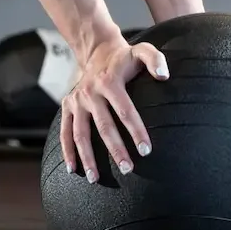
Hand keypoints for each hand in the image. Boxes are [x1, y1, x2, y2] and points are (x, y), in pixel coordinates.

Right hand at [60, 36, 169, 181]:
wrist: (97, 51)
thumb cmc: (125, 58)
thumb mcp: (141, 51)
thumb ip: (155, 59)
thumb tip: (164, 75)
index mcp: (110, 81)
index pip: (125, 110)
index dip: (136, 131)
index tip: (146, 151)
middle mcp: (91, 92)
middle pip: (103, 126)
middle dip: (115, 149)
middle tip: (128, 169)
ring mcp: (77, 100)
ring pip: (81, 133)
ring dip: (87, 156)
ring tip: (95, 178)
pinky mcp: (67, 105)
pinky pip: (65, 131)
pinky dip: (67, 150)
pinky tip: (72, 169)